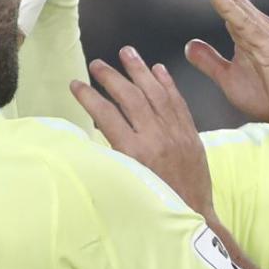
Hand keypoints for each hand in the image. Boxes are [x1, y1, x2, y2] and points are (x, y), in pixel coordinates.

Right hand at [70, 46, 214, 216]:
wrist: (193, 216)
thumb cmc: (155, 205)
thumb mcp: (127, 180)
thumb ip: (114, 151)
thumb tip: (100, 124)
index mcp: (134, 153)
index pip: (106, 114)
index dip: (89, 96)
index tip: (76, 84)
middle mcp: (155, 138)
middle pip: (130, 97)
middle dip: (111, 77)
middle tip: (97, 64)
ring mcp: (176, 134)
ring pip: (156, 92)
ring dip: (139, 70)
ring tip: (127, 52)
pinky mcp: (191, 134)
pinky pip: (178, 102)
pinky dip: (167, 83)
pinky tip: (158, 69)